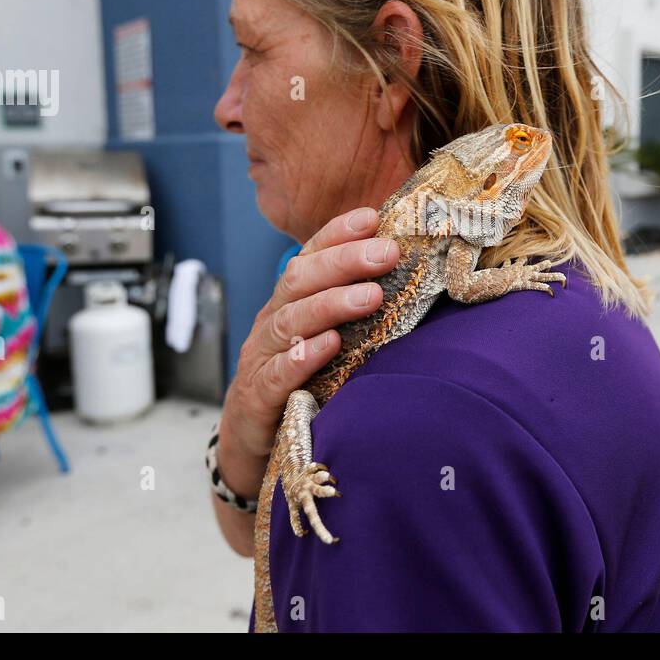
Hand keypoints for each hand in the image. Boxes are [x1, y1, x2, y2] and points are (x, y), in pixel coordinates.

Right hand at [217, 207, 399, 485]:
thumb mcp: (324, 339)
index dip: (337, 234)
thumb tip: (407, 277)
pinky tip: (328, 346)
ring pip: (291, 321)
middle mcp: (272, 322)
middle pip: (301, 280)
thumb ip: (353, 311)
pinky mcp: (258, 397)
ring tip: (370, 296)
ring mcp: (261, 358)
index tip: (373, 217)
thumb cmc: (300, 383)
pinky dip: (302, 358)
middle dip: (344, 261)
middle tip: (387, 253)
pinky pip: (278, 374)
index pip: (310, 256)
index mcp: (290, 303)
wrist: (253, 442)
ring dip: (332, 304)